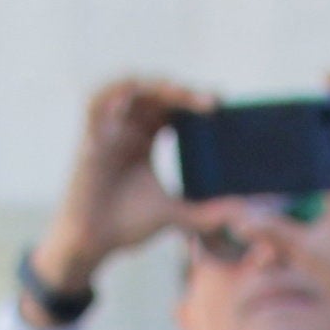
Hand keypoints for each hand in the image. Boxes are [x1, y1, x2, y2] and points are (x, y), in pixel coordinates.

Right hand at [39, 75, 208, 305]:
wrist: (91, 243)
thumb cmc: (125, 224)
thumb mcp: (174, 215)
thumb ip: (206, 213)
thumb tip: (241, 213)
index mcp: (145, 139)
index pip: (171, 107)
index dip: (193, 100)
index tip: (220, 105)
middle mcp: (126, 128)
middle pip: (155, 93)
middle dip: (183, 91)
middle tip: (211, 102)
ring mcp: (107, 130)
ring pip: (130, 89)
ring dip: (156, 86)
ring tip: (183, 94)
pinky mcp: (88, 136)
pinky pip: (97, 102)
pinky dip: (116, 93)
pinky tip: (140, 94)